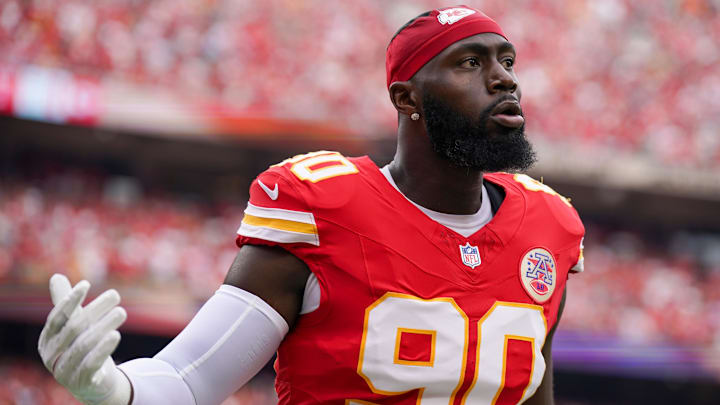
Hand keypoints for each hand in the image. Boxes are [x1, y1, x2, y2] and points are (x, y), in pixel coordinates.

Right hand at [38, 274, 131, 404]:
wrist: (93, 383)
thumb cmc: (82, 348)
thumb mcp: (74, 326)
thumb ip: (65, 304)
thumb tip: (56, 276)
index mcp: (47, 340)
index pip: (57, 317)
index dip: (70, 300)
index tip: (86, 284)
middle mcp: (52, 356)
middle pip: (74, 328)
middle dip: (95, 309)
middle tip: (115, 294)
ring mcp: (65, 371)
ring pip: (85, 344)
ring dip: (105, 325)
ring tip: (121, 311)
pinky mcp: (83, 382)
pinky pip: (92, 363)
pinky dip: (103, 348)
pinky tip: (115, 334)